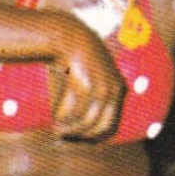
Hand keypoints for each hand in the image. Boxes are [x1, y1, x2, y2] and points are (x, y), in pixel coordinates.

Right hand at [46, 18, 126, 139]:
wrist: (69, 36)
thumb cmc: (77, 60)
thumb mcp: (90, 80)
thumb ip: (91, 102)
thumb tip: (82, 129)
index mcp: (119, 89)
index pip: (111, 124)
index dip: (94, 136)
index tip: (78, 139)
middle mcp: (114, 90)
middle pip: (100, 126)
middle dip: (82, 135)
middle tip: (65, 137)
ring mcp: (101, 88)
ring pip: (86, 121)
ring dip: (70, 129)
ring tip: (58, 130)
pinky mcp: (85, 85)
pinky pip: (72, 110)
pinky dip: (62, 117)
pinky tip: (55, 118)